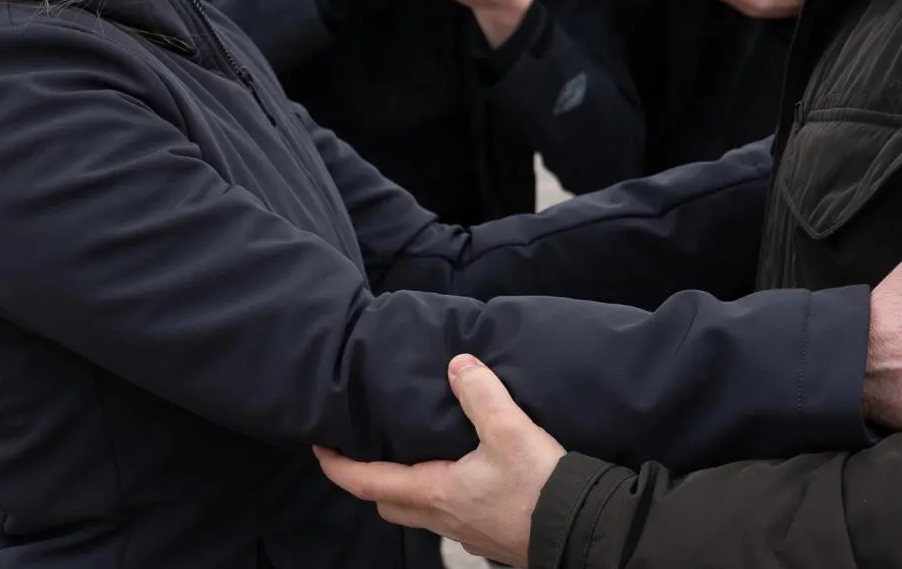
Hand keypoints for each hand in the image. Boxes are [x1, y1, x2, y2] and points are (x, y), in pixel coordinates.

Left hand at [316, 355, 560, 567]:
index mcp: (435, 491)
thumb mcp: (510, 430)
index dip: (338, 466)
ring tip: (414, 458)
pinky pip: (451, 518)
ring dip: (407, 489)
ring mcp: (466, 531)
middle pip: (389, 503)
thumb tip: (457, 364)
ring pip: (419, 513)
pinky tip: (464, 478)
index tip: (320, 447)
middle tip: (365, 452)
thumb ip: (481, 394)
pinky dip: (442, 497)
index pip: (368, 482)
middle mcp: (443, 517)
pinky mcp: (490, 536)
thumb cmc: (541, 486)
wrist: (581, 530)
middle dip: (369, 480)